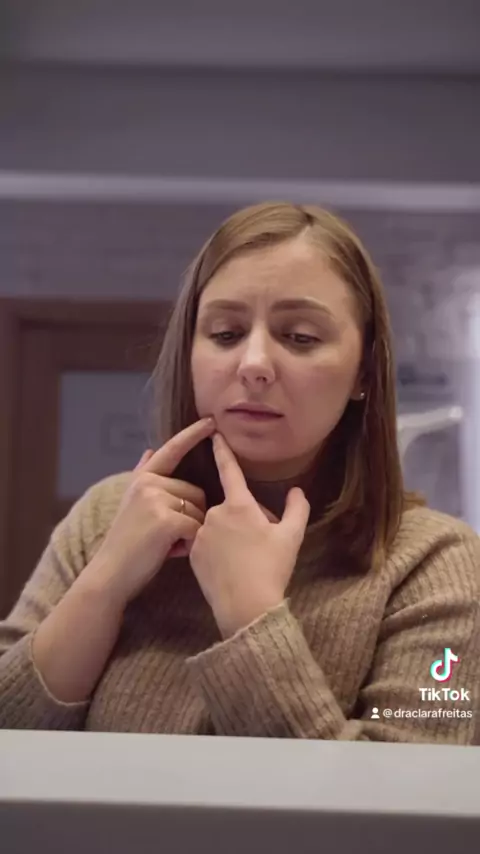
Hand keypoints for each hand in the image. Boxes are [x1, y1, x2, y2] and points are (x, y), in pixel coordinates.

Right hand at [89, 417, 215, 607]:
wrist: (110, 574)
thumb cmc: (126, 543)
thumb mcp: (131, 503)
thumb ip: (142, 476)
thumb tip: (150, 450)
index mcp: (142, 478)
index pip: (172, 450)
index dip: (193, 434)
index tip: (211, 421)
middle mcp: (148, 483)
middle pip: (196, 492)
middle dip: (191, 516)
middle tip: (167, 537)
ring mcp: (156, 500)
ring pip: (199, 511)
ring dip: (191, 531)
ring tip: (167, 545)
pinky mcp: (166, 520)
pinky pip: (197, 528)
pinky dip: (190, 544)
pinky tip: (172, 552)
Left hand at [188, 432, 310, 637]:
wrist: (246, 606)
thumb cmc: (272, 568)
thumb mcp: (291, 537)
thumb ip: (297, 509)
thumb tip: (297, 492)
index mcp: (239, 505)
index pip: (229, 470)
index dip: (223, 450)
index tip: (214, 433)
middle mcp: (215, 513)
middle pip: (231, 507)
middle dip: (244, 517)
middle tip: (262, 541)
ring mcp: (201, 533)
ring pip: (218, 526)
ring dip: (230, 534)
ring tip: (246, 559)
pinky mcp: (192, 553)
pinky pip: (205, 543)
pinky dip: (217, 550)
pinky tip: (229, 568)